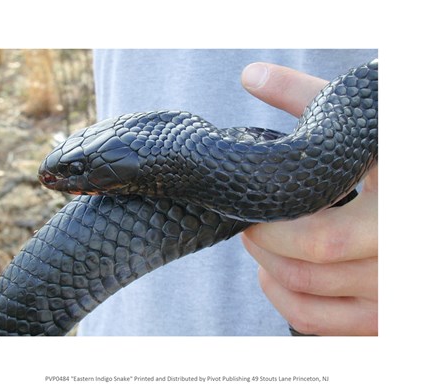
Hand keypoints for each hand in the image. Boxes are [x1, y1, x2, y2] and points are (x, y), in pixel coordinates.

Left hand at [240, 62, 377, 335]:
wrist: (415, 188)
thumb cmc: (397, 155)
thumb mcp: (365, 125)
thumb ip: (308, 99)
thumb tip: (251, 75)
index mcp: (397, 207)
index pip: (319, 239)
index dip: (269, 230)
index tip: (250, 209)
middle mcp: (401, 259)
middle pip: (308, 273)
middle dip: (265, 248)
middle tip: (252, 225)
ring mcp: (397, 298)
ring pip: (311, 306)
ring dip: (272, 277)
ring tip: (264, 248)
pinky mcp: (388, 321)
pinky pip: (326, 330)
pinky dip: (293, 306)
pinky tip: (283, 278)